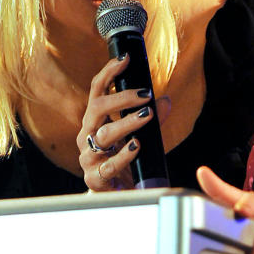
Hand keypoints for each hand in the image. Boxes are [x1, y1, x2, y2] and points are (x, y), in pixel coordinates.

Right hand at [76, 55, 171, 190]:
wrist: (119, 194)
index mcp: (96, 120)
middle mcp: (88, 135)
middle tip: (145, 94)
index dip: (109, 72)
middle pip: (97, 108)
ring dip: (127, 123)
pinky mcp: (95, 178)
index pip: (98, 90)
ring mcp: (89, 157)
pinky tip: (137, 146)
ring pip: (104, 134)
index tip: (126, 58)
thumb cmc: (128, 160)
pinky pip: (109, 164)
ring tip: (146, 116)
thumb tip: (165, 100)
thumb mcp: (143, 135)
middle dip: (121, 98)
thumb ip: (153, 118)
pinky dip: (125, 154)